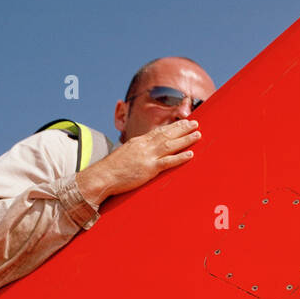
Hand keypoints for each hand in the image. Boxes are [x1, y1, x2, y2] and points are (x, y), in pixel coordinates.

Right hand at [76, 120, 200, 204]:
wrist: (102, 176)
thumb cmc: (111, 169)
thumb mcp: (124, 155)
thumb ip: (136, 152)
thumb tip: (142, 153)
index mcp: (138, 142)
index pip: (158, 131)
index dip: (172, 127)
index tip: (182, 123)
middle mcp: (144, 146)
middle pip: (167, 134)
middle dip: (182, 128)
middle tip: (196, 123)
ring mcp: (147, 156)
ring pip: (170, 145)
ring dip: (185, 139)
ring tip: (197, 134)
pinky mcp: (148, 168)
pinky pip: (168, 162)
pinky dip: (180, 157)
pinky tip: (191, 154)